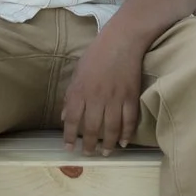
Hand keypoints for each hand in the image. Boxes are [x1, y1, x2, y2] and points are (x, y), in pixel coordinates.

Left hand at [61, 34, 143, 155]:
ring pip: (112, 129)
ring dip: (109, 144)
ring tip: (106, 153)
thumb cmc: (96, 54)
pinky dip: (127, 134)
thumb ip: (71, 95)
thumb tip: (64, 116)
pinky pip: (130, 120)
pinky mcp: (131, 97)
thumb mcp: (77, 72)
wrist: (121, 41)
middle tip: (88, 154)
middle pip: (92, 128)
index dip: (69, 136)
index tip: (68, 147)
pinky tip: (124, 142)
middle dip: (89, 145)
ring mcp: (115, 98)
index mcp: (80, 91)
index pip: (71, 119)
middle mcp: (96, 98)